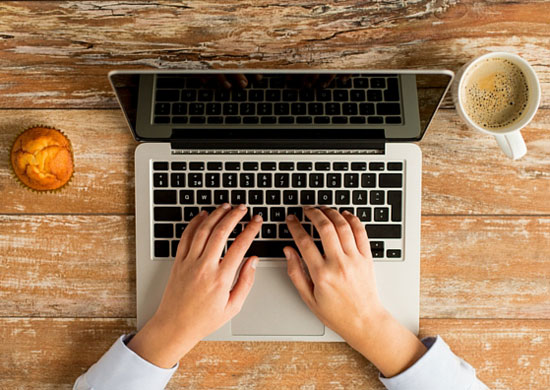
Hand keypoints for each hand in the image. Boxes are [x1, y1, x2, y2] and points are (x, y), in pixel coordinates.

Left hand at [128, 204, 261, 367]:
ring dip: (216, 215)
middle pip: (221, 232)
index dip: (251, 229)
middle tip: (243, 209)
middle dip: (234, 216)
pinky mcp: (178, 262)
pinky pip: (186, 237)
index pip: (240, 246)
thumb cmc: (204, 319)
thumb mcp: (233, 307)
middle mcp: (205, 267)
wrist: (175, 326)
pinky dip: (195, 223)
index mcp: (221, 278)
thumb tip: (253, 261)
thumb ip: (246, 282)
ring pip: (204, 230)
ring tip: (226, 207)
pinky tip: (203, 216)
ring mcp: (189, 262)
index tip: (256, 221)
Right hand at [284, 207, 425, 377]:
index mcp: (321, 274)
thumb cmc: (337, 313)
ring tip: (323, 209)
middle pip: (325, 228)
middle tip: (306, 209)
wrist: (364, 322)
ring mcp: (355, 259)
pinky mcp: (367, 258)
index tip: (291, 220)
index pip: (304, 242)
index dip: (295, 226)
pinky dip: (353, 220)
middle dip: (313, 214)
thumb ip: (296, 272)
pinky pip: (361, 233)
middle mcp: (339, 264)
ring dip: (331, 213)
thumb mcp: (308, 298)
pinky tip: (345, 215)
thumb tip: (288, 251)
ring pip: (343, 226)